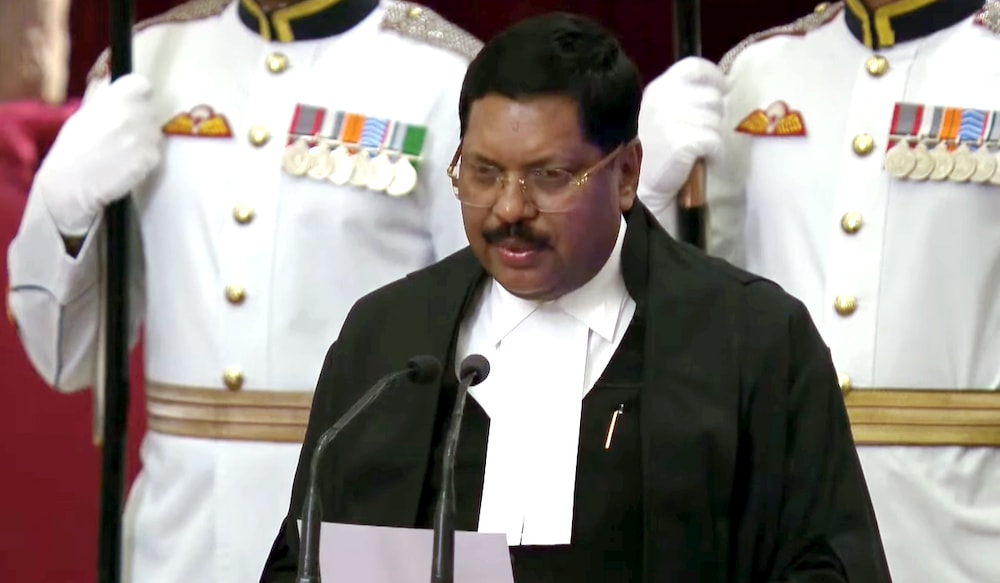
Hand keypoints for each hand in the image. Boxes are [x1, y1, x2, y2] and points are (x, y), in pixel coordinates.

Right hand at [33, 73, 161, 235]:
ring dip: (145, 139)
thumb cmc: (72, 147)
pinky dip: (145, 158)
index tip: (131, 104)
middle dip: (141, 118)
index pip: (142, 84)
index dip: (137, 95)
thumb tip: (116, 84)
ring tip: (123, 150)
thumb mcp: (84, 113)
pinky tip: (127, 163)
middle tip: (124, 132)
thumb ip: (106, 98)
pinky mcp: (151, 158)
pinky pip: (154, 152)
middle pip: (151, 109)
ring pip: (155, 132)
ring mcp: (145, 136)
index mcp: (116, 97)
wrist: (70, 183)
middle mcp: (134, 113)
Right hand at [637, 57, 725, 196]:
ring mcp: (670, 120)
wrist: (648, 185)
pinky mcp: (681, 142)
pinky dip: (715, 153)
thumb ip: (687, 95)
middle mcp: (661, 100)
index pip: (693, 67)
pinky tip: (702, 159)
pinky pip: (715, 141)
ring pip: (716, 120)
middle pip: (711, 96)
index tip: (723, 90)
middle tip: (702, 133)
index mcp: (658, 89)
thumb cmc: (661, 148)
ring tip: (700, 149)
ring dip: (715, 137)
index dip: (714, 77)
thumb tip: (725, 86)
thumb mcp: (666, 112)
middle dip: (715, 116)